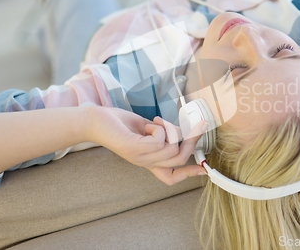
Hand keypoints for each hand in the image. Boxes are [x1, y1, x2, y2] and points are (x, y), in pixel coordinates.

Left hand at [86, 107, 208, 184]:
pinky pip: (160, 140)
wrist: (95, 121)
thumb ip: (165, 135)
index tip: (204, 168)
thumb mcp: (148, 130)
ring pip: (172, 149)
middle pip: (179, 159)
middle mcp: (145, 163)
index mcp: (149, 161)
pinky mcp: (134, 149)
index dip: (189, 173)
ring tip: (156, 122)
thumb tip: (184, 132)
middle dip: (191, 140)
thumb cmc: (120, 124)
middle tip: (193, 125)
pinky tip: (148, 124)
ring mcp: (140, 158)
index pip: (171, 177)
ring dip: (170, 129)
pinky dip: (159, 127)